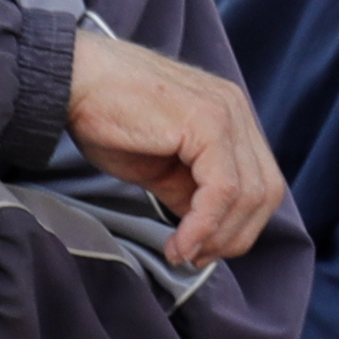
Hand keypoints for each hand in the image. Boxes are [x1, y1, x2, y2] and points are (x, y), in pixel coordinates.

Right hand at [67, 26, 286, 269]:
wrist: (72, 80)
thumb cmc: (106, 117)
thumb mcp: (160, 165)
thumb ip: (190, 191)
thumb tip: (208, 230)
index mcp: (231, 117)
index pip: (261, 184)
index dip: (239, 227)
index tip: (203, 252)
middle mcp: (237, 110)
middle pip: (266, 192)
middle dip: (234, 237)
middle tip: (196, 258)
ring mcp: (227, 113)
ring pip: (249, 195)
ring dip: (217, 237)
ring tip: (183, 253)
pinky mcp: (209, 122)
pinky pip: (222, 190)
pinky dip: (203, 226)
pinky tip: (179, 243)